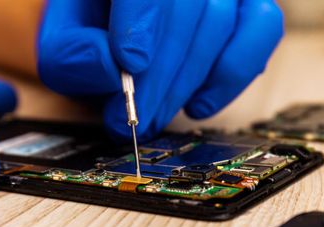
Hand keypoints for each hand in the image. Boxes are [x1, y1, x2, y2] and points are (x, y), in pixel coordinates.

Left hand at [38, 0, 283, 140]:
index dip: (144, 20)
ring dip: (184, 84)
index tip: (130, 66)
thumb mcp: (62, 49)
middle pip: (187, 7)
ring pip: (220, 23)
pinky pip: (262, 29)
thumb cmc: (90, 40)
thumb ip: (72, 56)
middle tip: (138, 118)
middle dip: (160, 75)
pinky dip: (231, 75)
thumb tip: (111, 65)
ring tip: (154, 117)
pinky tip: (198, 104)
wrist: (112, 38)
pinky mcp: (248, 7)